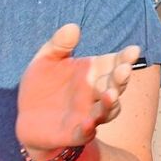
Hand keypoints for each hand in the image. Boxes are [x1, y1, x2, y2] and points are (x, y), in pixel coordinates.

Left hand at [17, 24, 139, 154]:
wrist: (27, 118)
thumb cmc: (42, 85)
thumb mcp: (45, 60)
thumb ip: (59, 45)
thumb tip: (72, 27)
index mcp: (93, 72)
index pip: (115, 62)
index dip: (126, 57)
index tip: (133, 50)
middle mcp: (96, 93)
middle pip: (116, 85)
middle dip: (121, 78)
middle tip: (123, 70)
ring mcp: (88, 114)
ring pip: (108, 110)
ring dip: (111, 104)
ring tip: (109, 95)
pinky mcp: (76, 133)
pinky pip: (86, 133)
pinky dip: (89, 128)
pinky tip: (88, 122)